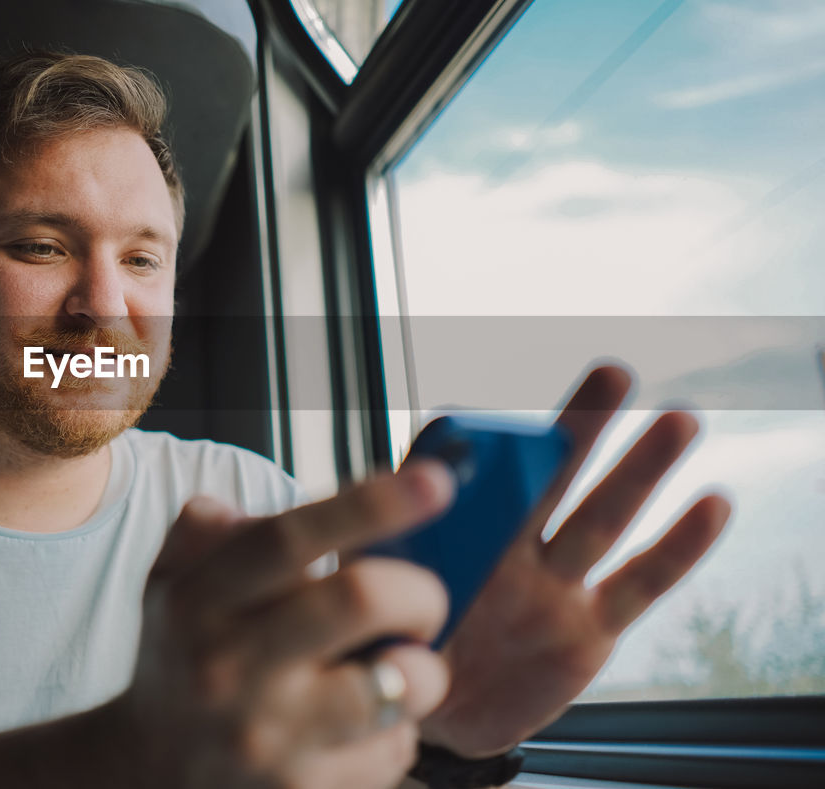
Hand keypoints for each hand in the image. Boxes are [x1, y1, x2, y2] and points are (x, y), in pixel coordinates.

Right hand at [112, 462, 456, 788]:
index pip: (289, 538)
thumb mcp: (168, 584)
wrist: (148, 772)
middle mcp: (230, 667)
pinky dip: (397, 730)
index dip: (369, 505)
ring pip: (398, 685)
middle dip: (419, 591)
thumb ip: (205, 532)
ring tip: (397, 666)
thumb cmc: (181, 660)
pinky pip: (396, 750)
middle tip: (419, 601)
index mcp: (200, 600)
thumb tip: (245, 509)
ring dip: (421, 669)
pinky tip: (363, 725)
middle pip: (360, 600)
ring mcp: (269, 737)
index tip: (434, 482)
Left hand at [419, 365, 731, 756]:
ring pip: (603, 518)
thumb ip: (388, 538)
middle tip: (613, 372)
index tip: (494, 410)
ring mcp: (555, 586)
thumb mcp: (377, 589)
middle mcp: (512, 546)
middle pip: (553, 477)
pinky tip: (711, 505)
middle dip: (582, 427)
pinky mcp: (589, 631)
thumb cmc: (398, 640)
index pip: (480, 470)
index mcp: (460, 529)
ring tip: (679, 420)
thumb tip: (394, 480)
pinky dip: (676, 549)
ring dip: (642, 470)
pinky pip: (637, 586)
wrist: (430, 715)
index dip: (490, 439)